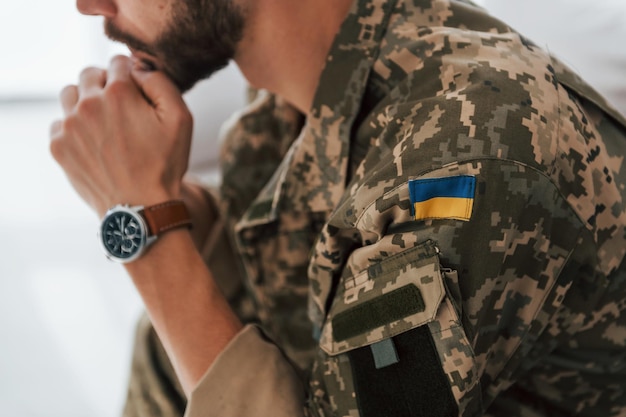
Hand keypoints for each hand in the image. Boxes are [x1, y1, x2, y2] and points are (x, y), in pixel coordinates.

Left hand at [50, 55, 192, 217]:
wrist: (140, 208)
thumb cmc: (164, 164)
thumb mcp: (180, 119)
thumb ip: (161, 82)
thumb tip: (138, 67)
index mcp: (118, 92)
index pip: (119, 62)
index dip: (132, 75)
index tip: (139, 94)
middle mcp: (88, 104)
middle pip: (90, 74)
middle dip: (106, 84)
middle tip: (122, 109)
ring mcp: (69, 126)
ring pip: (70, 95)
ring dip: (85, 102)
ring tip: (104, 124)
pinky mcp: (59, 146)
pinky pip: (60, 123)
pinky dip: (74, 128)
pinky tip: (94, 144)